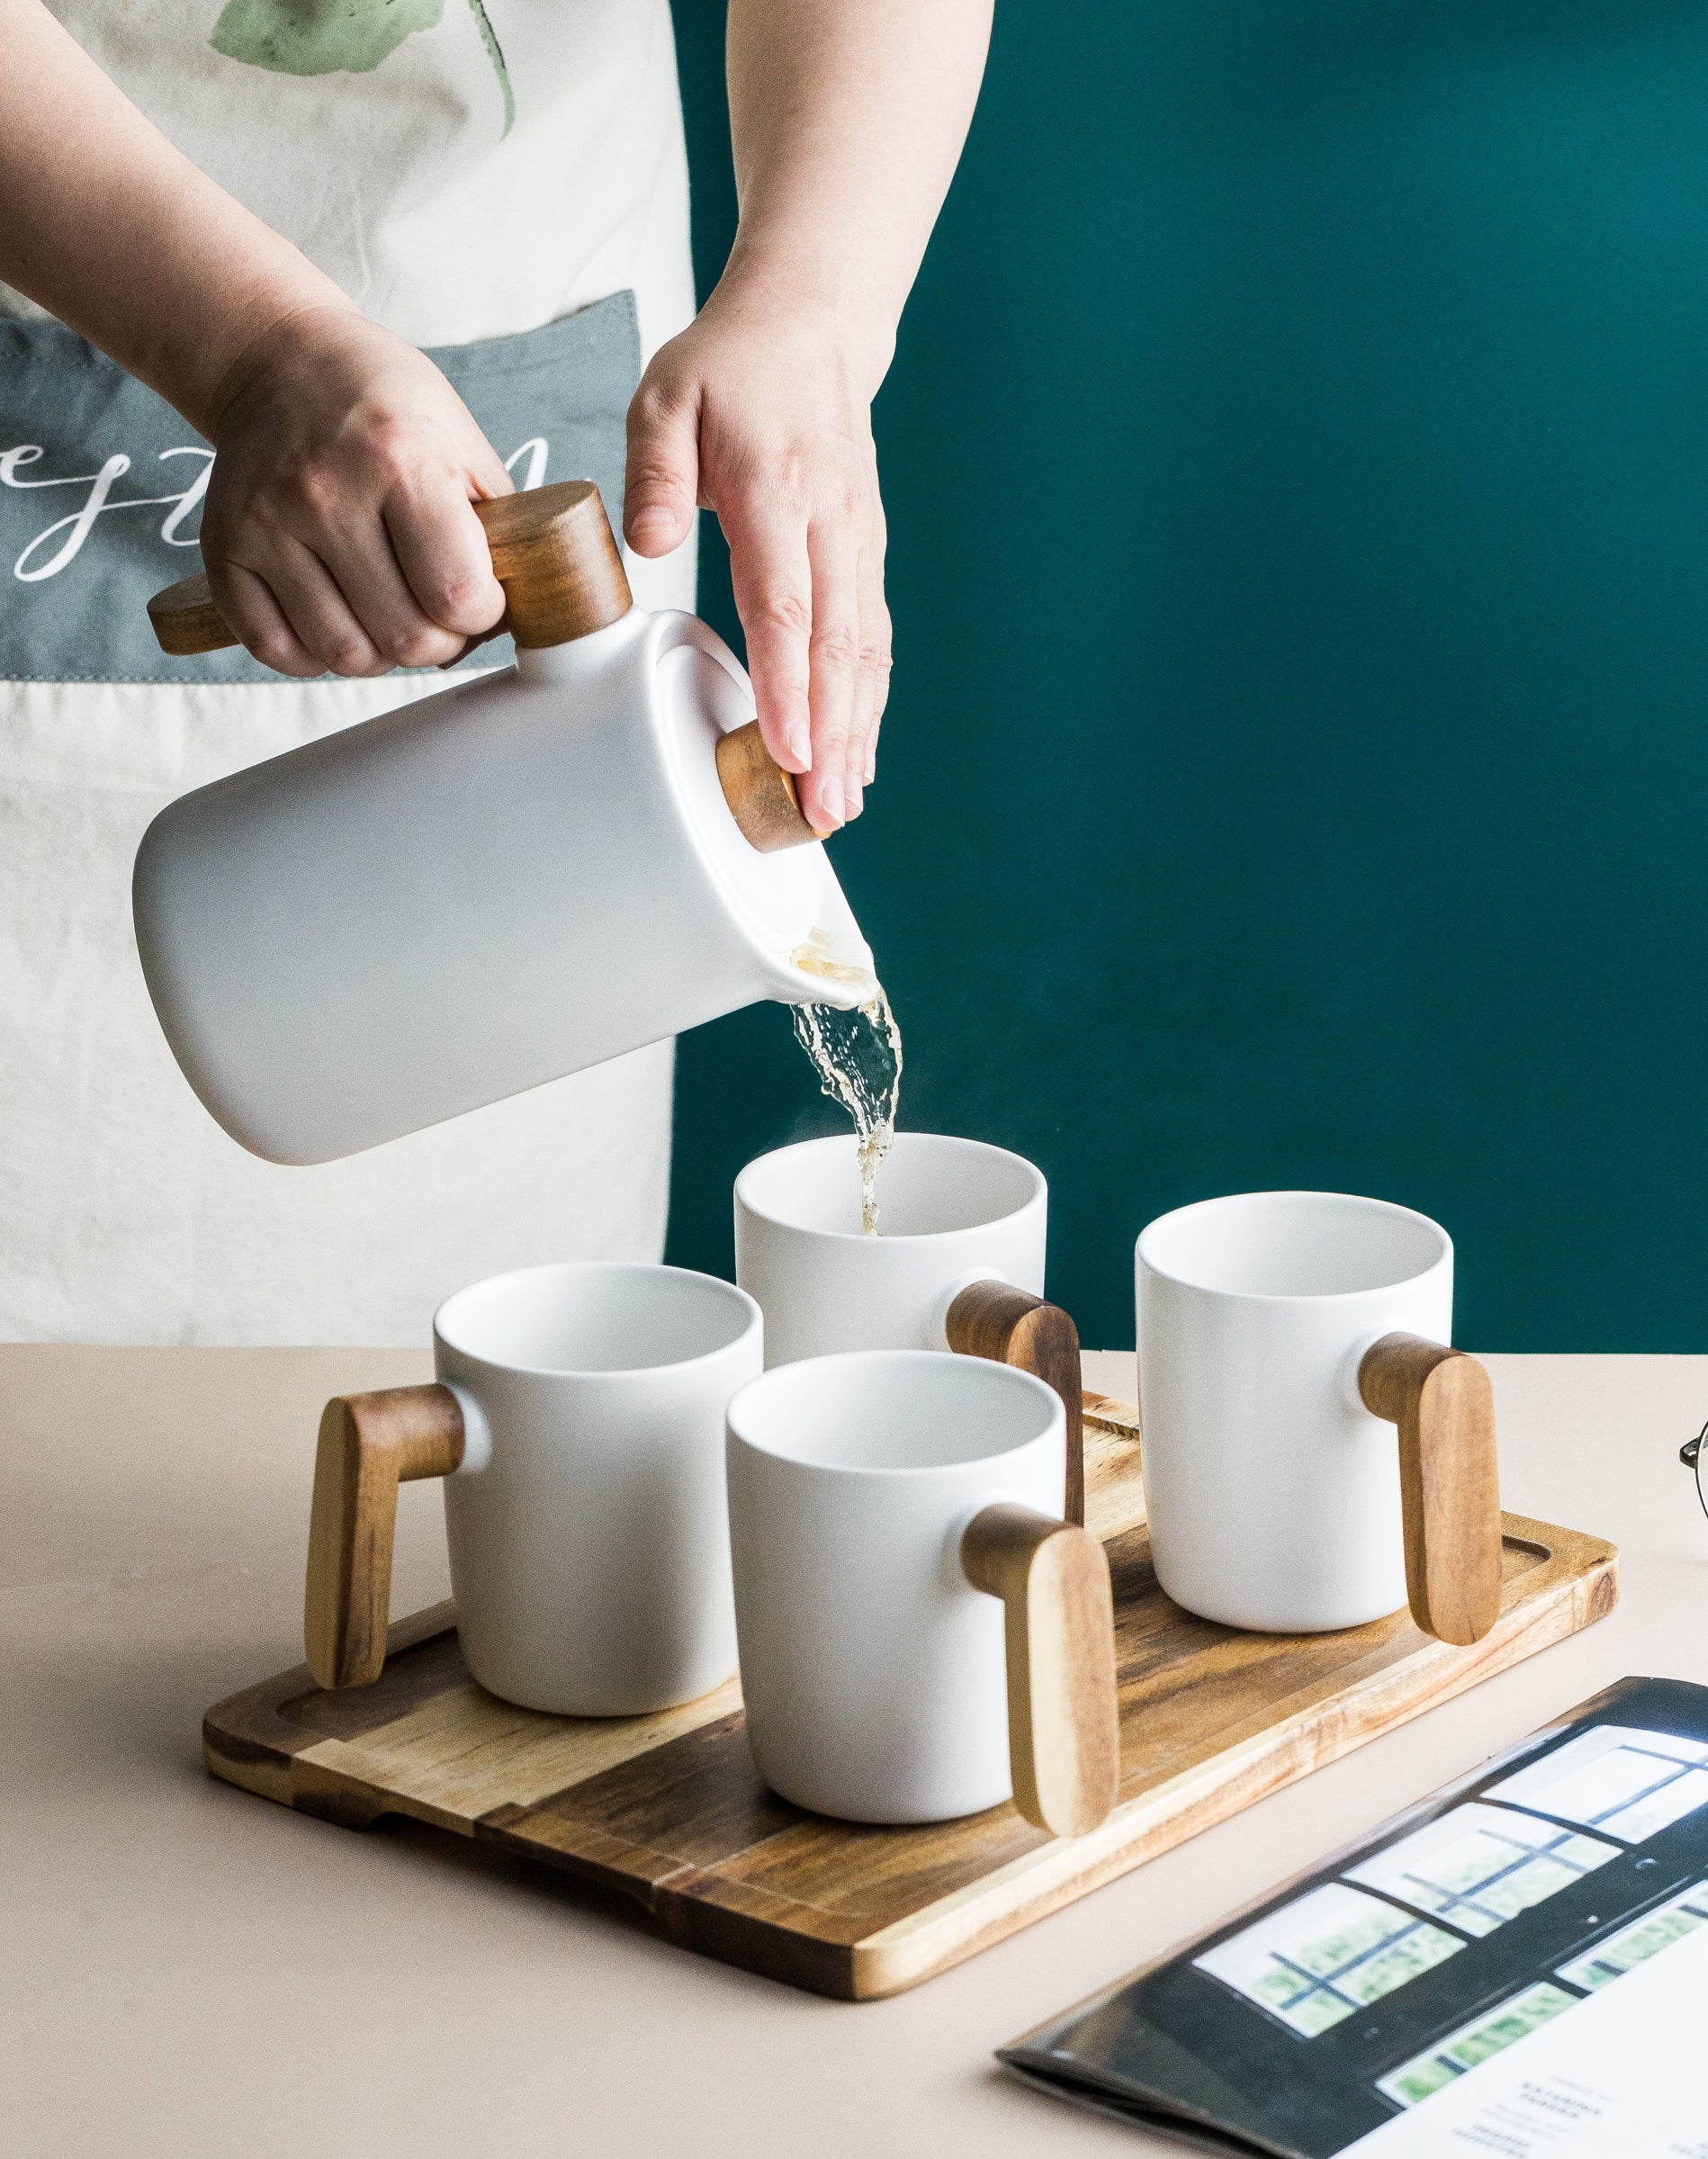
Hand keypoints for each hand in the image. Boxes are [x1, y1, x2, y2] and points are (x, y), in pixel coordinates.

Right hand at [197, 305, 512, 676]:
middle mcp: (325, 492)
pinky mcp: (223, 549)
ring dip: (381, 654)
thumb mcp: (461, 441)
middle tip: (439, 616)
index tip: (480, 598)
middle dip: (439, 643)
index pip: (457, 594)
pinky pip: (276, 651)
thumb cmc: (384, 405)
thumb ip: (498, 526)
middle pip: (404, 638)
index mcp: (400, 459)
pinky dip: (315, 655)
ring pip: (345, 655)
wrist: (278, 360)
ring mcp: (267, 523)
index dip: (482, 615)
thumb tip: (528, 609)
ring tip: (390, 615)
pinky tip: (337, 619)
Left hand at [624, 285, 892, 830]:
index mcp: (778, 489)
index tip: (785, 747)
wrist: (812, 325)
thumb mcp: (665, 396)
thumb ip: (654, 471)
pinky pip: (873, 638)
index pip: (785, 603)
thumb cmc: (729, 368)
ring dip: (857, 732)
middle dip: (832, 735)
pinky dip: (868, 700)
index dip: (788, 683)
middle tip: (821, 808)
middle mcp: (831, 522)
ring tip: (842, 802)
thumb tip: (651, 542)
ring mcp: (858, 541)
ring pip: (865, 650)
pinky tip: (858, 752)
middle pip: (837, 646)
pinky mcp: (867, 554)